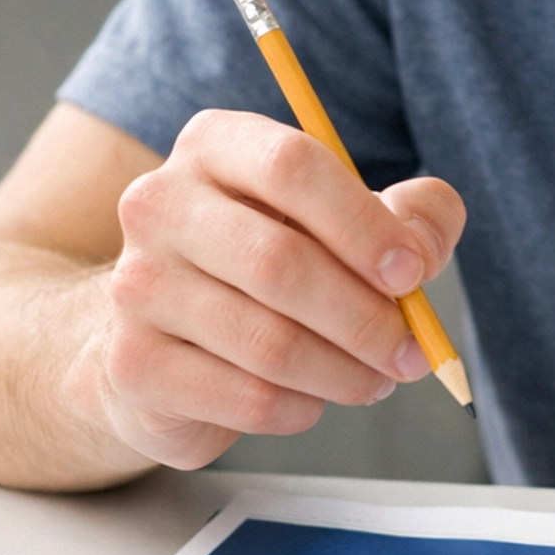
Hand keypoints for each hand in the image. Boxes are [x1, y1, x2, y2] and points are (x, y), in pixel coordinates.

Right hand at [64, 110, 464, 469]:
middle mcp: (160, 204)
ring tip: (374, 379)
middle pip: (279, 262)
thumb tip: (422, 249)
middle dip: (365, 318)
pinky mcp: (133, 364)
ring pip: (266, 342)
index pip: (292, 166)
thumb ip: (410, 217)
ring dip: (342, 372)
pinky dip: (300, 408)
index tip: (411, 273)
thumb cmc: (274, 260)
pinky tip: (313, 400)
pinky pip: (244, 397)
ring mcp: (136, 285)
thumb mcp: (348, 220)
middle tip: (409, 352)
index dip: (363, 224)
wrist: (167, 334)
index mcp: (216, 146)